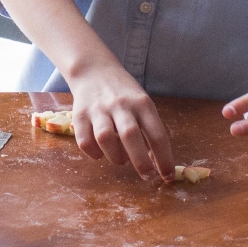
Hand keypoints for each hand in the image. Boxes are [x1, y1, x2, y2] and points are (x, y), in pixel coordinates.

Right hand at [66, 62, 174, 182]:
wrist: (93, 70)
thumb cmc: (123, 93)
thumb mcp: (142, 103)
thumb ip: (149, 129)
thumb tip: (156, 161)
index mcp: (142, 104)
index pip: (157, 134)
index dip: (164, 159)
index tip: (167, 176)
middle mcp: (121, 105)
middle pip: (131, 136)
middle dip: (141, 162)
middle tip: (147, 176)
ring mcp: (98, 109)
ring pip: (105, 138)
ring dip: (115, 157)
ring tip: (121, 160)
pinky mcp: (80, 115)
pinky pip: (84, 140)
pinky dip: (93, 153)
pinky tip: (100, 153)